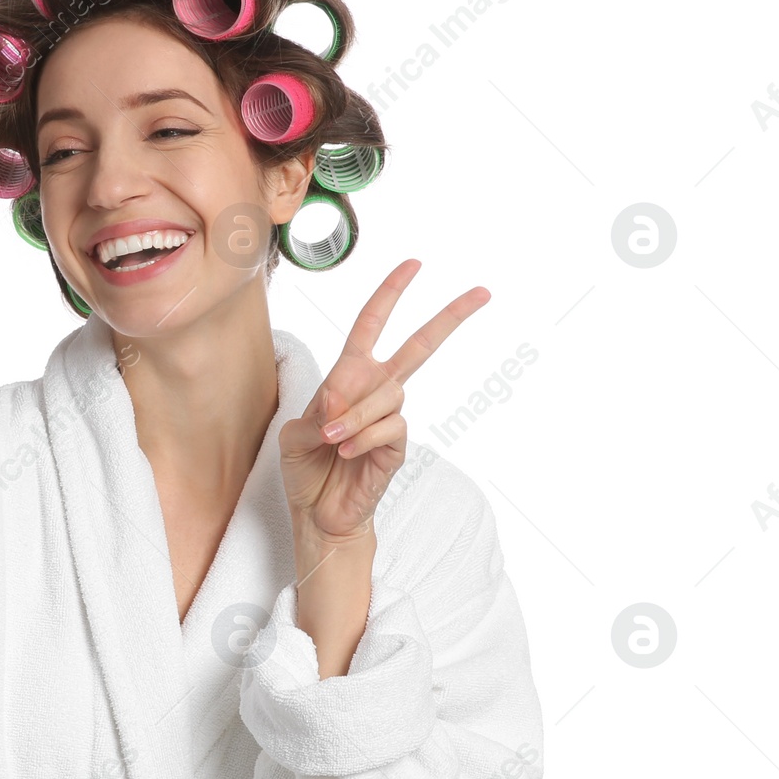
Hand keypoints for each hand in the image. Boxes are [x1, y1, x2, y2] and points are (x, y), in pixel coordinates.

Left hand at [279, 259, 488, 541]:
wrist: (317, 513)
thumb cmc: (306, 469)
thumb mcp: (295, 433)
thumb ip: (317, 409)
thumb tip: (343, 394)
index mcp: (349, 377)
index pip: (371, 326)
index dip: (390, 294)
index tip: (414, 265)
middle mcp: (376, 391)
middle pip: (419, 347)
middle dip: (448, 317)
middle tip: (482, 292)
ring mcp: (390, 418)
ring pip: (388, 394)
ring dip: (355, 413)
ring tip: (332, 438)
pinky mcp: (398, 446)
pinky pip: (390, 426)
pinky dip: (363, 436)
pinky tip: (347, 452)